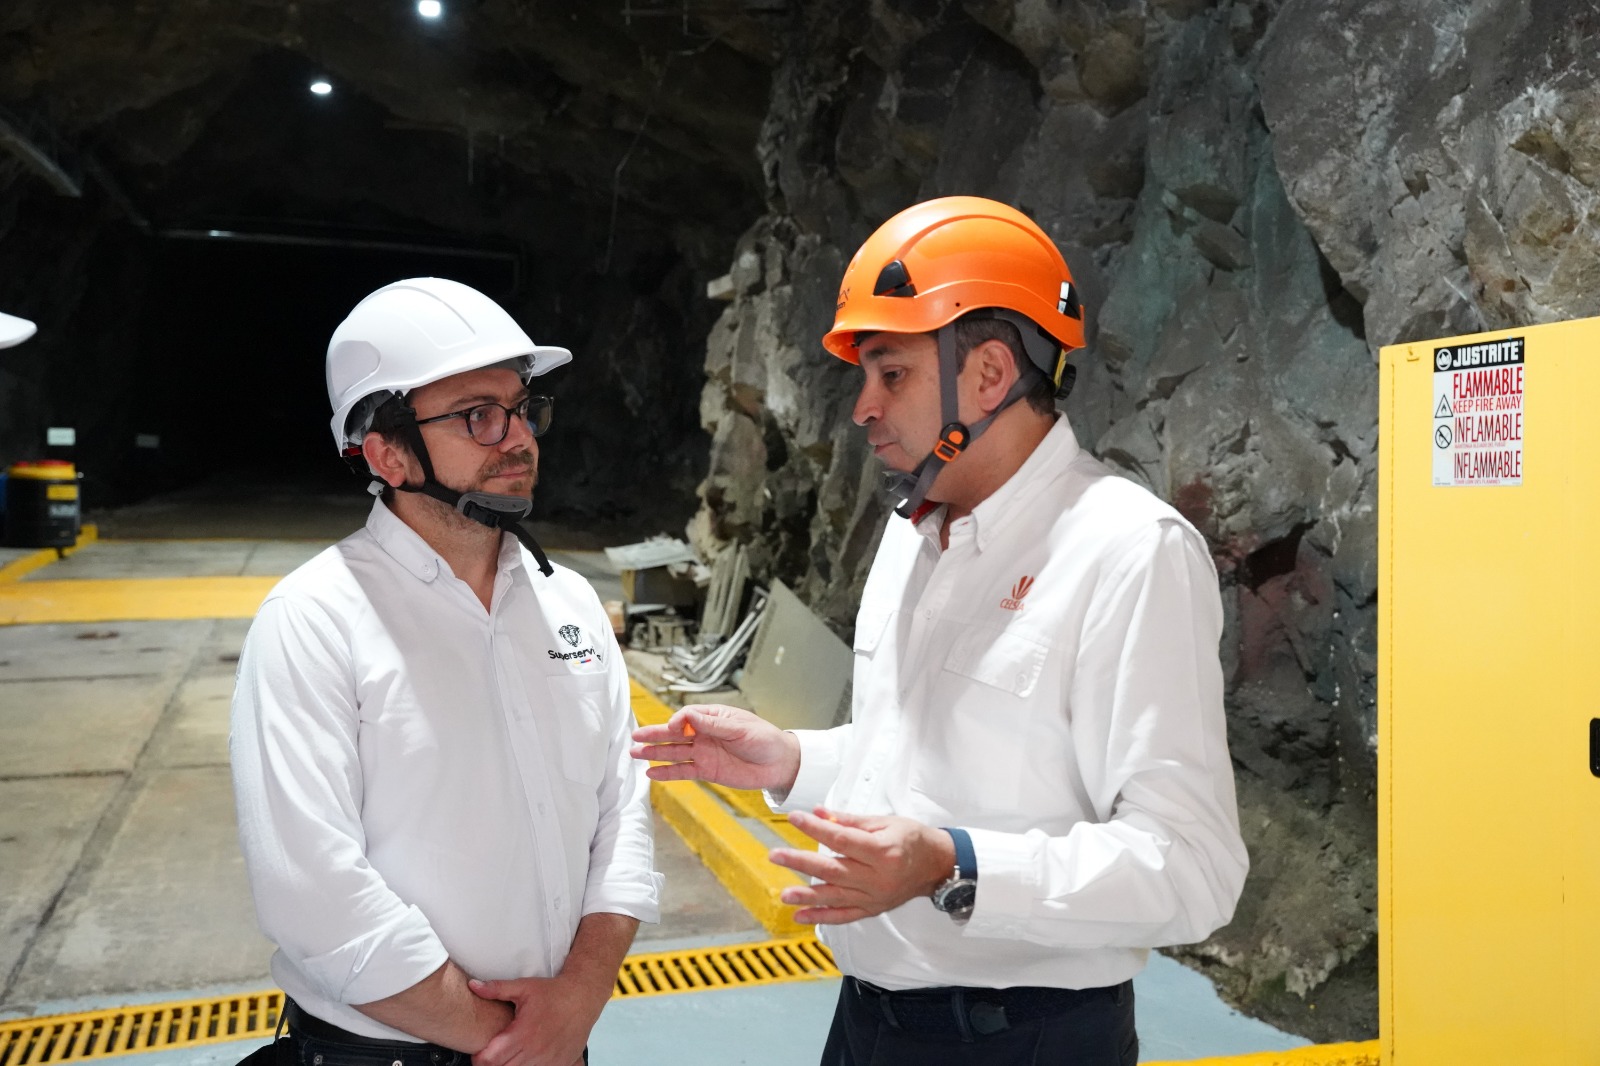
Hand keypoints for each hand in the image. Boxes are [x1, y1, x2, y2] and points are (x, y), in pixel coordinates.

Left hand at [468, 975, 599, 1065]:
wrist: (582, 998)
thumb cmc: (552, 993)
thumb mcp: (524, 987)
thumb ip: (496, 988)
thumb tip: (472, 985)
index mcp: (522, 1034)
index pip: (490, 1060)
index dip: (479, 1058)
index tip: (480, 1051)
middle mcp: (534, 1051)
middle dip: (493, 1064)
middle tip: (493, 1052)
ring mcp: (547, 1061)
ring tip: (510, 1054)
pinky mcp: (559, 1065)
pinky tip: (527, 1058)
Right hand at [629, 704, 799, 792]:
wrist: (780, 764)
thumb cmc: (765, 739)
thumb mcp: (741, 728)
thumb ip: (713, 725)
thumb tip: (688, 717)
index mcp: (713, 718)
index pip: (687, 716)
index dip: (677, 721)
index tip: (674, 728)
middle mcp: (705, 734)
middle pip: (674, 734)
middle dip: (654, 735)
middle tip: (634, 736)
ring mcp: (704, 753)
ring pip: (674, 753)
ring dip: (655, 753)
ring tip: (634, 753)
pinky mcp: (707, 770)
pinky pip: (683, 771)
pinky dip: (667, 773)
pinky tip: (651, 773)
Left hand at [768, 807, 956, 923]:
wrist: (936, 865)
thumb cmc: (911, 839)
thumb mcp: (884, 822)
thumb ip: (849, 820)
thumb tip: (819, 812)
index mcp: (883, 851)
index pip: (842, 840)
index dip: (816, 828)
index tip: (795, 818)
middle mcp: (878, 878)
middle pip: (833, 870)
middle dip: (801, 862)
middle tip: (776, 855)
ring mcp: (875, 897)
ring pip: (835, 897)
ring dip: (806, 896)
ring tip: (784, 893)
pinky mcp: (873, 909)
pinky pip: (844, 916)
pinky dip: (822, 917)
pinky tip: (801, 916)